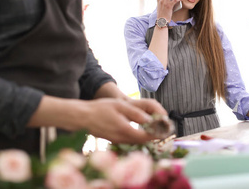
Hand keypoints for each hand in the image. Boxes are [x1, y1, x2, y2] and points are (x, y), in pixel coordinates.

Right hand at [29, 96, 167, 144]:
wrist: (82, 117)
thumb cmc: (101, 109)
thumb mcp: (120, 106)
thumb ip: (135, 114)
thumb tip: (150, 121)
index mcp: (125, 130)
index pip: (146, 137)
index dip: (158, 133)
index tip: (166, 127)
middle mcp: (122, 139)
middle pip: (143, 141)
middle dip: (155, 134)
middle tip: (164, 126)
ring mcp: (118, 141)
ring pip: (137, 141)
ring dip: (147, 135)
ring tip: (156, 125)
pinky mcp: (114, 139)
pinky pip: (130, 140)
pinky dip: (139, 135)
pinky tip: (142, 128)